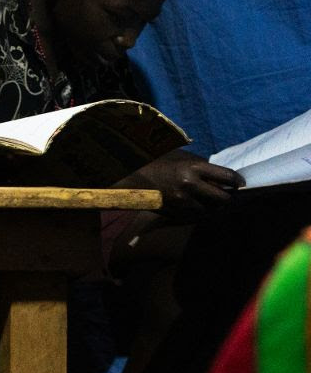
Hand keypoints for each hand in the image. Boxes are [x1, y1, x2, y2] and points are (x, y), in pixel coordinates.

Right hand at [116, 148, 242, 218]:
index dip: (238, 180)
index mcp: (192, 168)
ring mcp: (182, 201)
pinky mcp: (176, 212)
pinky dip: (201, 211)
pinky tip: (199, 205)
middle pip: (223, 198)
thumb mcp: (181, 157)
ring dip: (215, 206)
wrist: (132, 176)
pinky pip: (197, 215)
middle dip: (229, 197)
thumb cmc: (157, 162)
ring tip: (213, 200)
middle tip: (229, 193)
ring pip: (212, 210)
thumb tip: (220, 177)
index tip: (240, 182)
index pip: (226, 176)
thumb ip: (201, 166)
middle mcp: (190, 185)